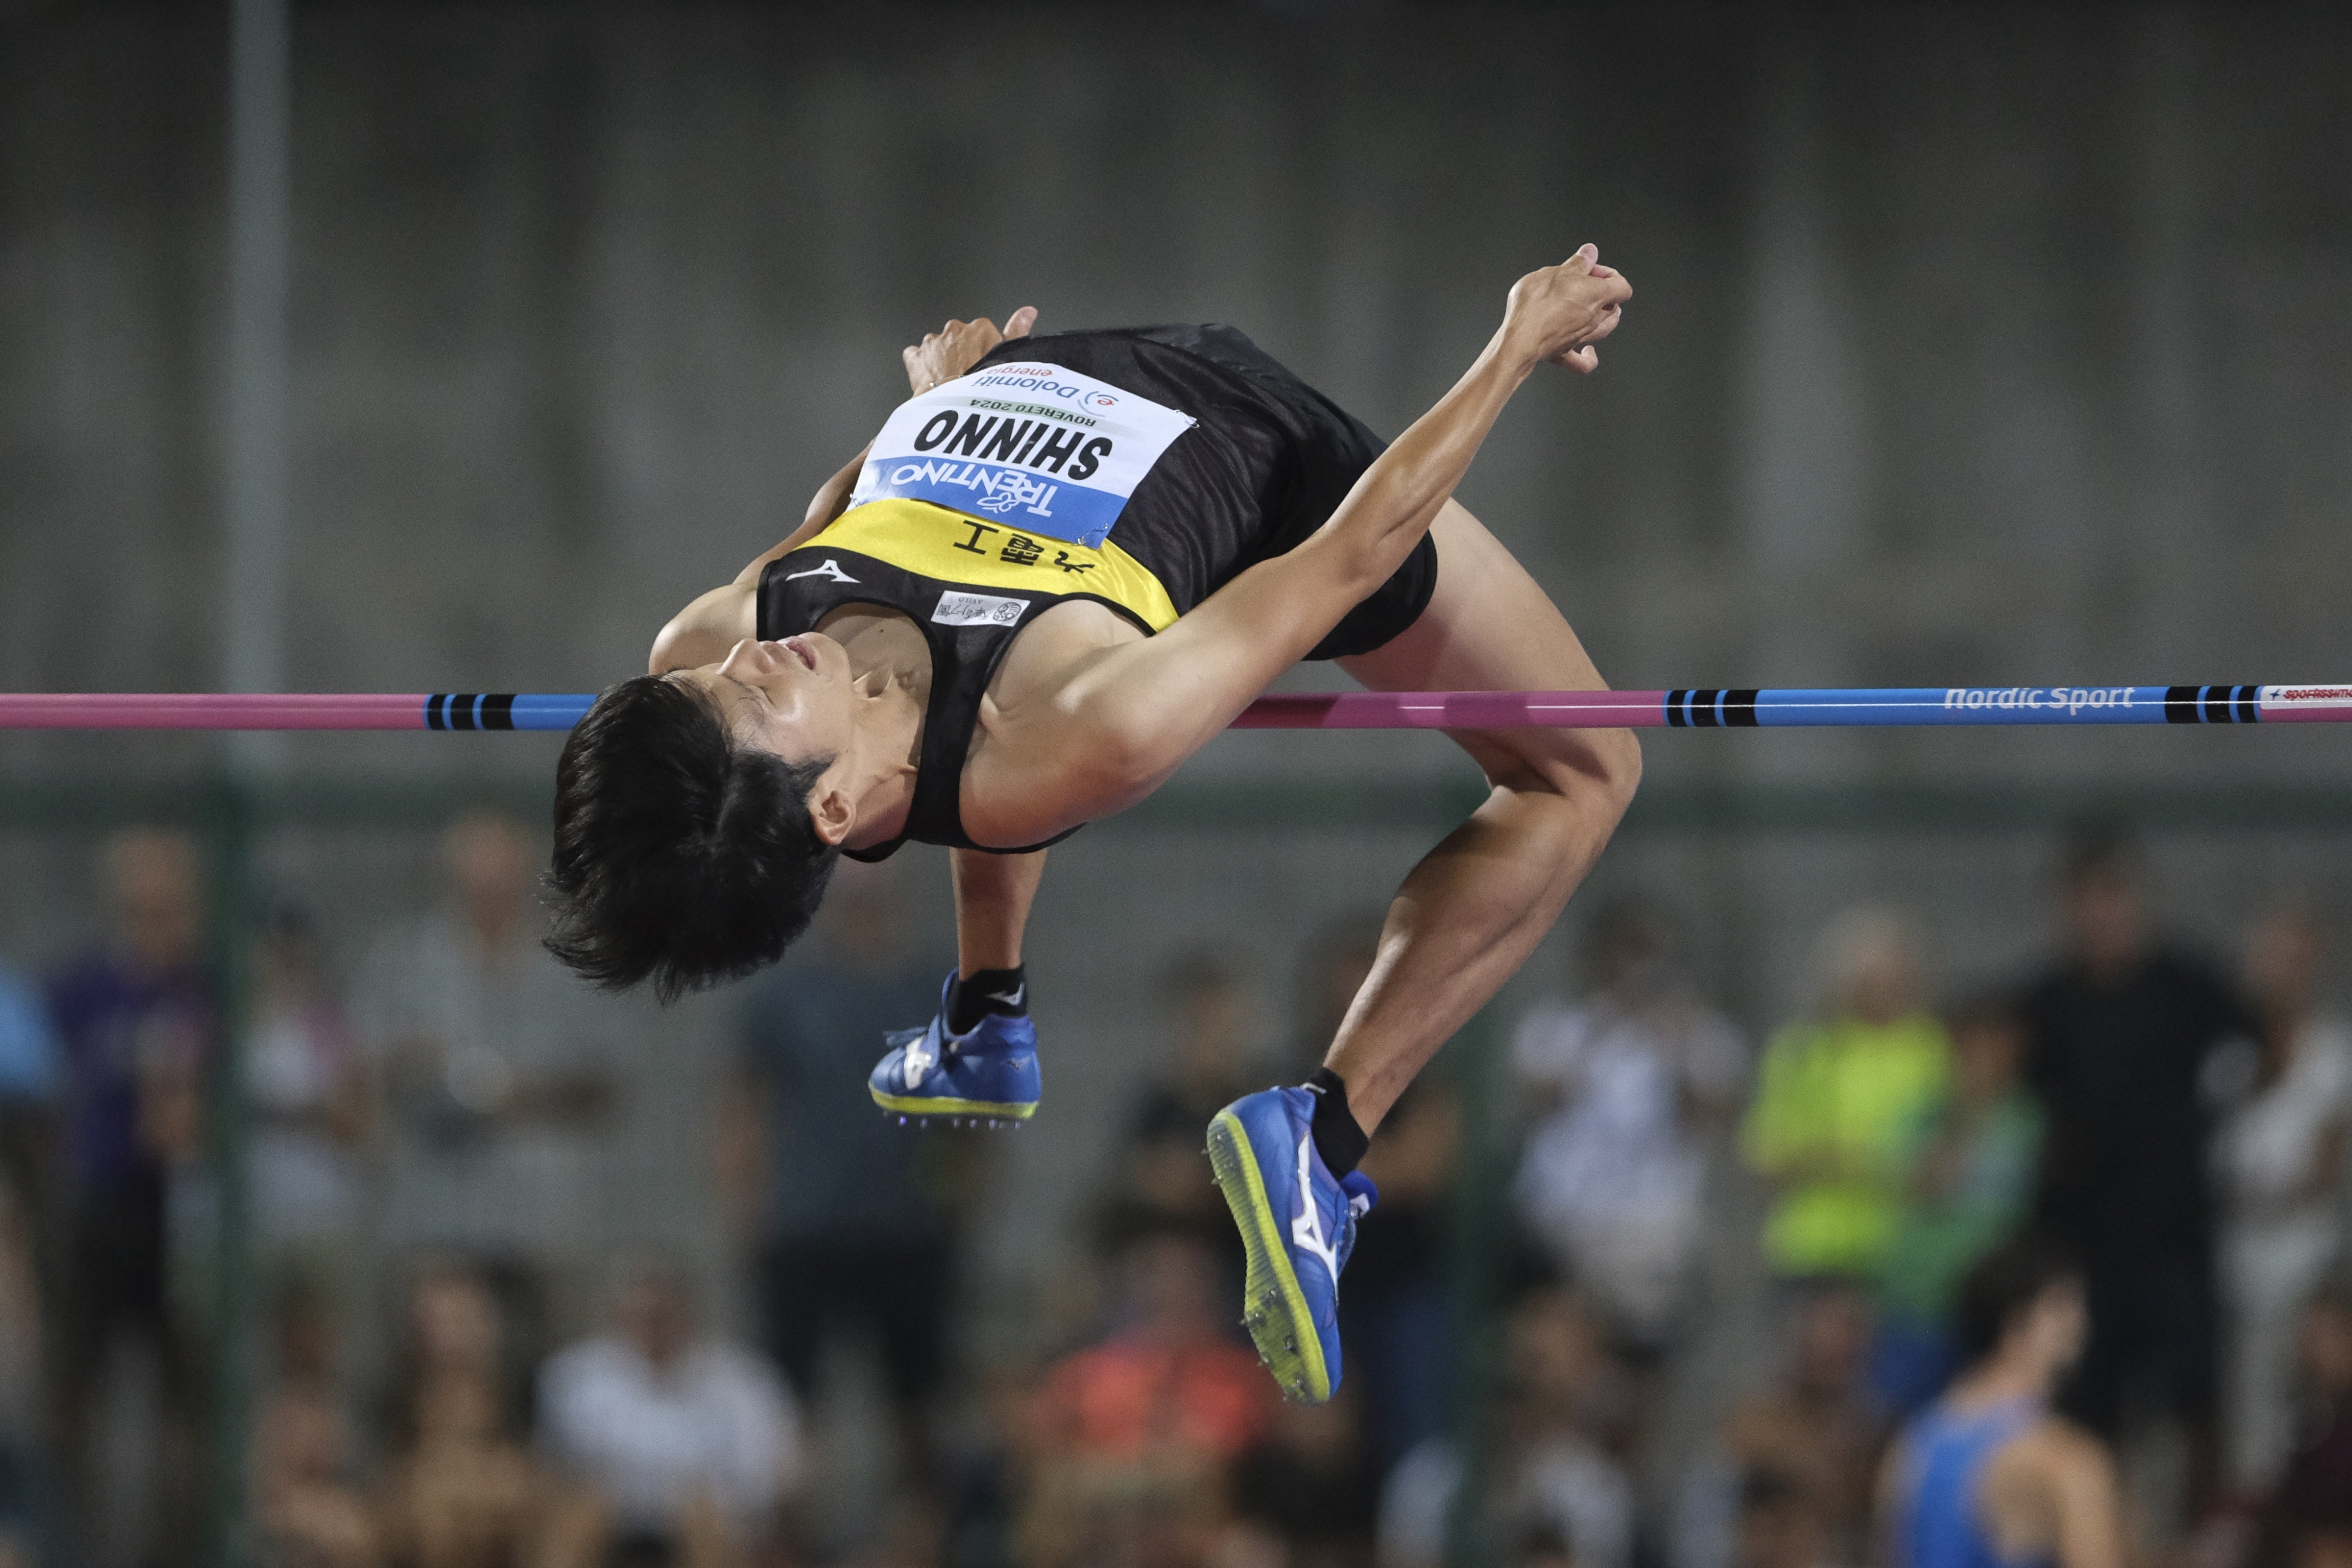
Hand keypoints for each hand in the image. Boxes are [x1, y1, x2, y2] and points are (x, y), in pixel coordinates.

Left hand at [903, 307, 1038, 393]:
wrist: (957, 408)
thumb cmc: (984, 387)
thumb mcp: (1010, 357)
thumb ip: (1017, 331)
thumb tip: (1028, 311)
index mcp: (979, 328)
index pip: (984, 335)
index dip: (986, 352)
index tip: (986, 367)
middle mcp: (954, 329)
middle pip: (961, 339)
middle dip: (963, 354)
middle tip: (969, 377)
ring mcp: (933, 342)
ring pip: (940, 346)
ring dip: (943, 359)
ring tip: (950, 381)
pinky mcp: (916, 356)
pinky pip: (916, 355)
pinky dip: (921, 364)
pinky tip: (930, 378)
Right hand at [1501, 244, 1630, 373]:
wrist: (1520, 338)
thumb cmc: (1536, 304)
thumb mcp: (1555, 271)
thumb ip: (1577, 263)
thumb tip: (1590, 253)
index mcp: (1597, 294)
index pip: (1622, 285)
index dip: (1610, 275)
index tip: (1590, 270)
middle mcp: (1594, 318)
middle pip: (1614, 306)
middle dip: (1603, 292)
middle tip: (1583, 284)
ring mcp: (1581, 336)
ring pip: (1605, 328)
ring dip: (1602, 317)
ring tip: (1592, 308)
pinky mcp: (1564, 352)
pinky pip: (1582, 361)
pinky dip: (1588, 357)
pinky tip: (1588, 351)